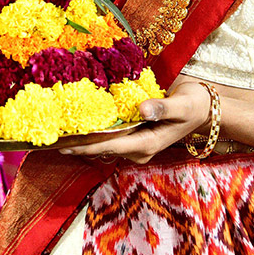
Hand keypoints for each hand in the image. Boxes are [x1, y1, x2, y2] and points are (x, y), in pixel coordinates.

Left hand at [57, 80, 211, 163]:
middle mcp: (138, 148)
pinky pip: (110, 137)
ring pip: (104, 144)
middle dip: (77, 144)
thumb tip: (143, 110)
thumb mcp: (182, 105)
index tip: (63, 143)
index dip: (86, 145)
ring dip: (82, 139)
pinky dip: (93, 132)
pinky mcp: (135, 136)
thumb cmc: (194, 105)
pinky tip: (77, 125)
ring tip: (56, 133)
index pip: (109, 146)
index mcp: (147, 143)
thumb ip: (162, 107)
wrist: (204, 108)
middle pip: (101, 148)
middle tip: (49, 140)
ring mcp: (136, 144)